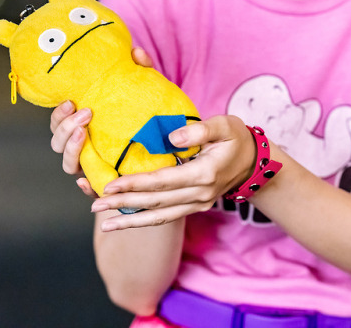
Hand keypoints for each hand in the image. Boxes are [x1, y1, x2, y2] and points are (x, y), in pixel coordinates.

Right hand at [49, 47, 153, 197]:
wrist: (168, 152)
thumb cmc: (148, 117)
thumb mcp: (144, 93)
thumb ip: (141, 72)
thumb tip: (136, 52)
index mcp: (84, 125)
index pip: (59, 122)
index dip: (59, 114)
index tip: (71, 101)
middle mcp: (83, 146)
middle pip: (57, 142)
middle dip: (65, 127)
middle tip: (85, 114)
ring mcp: (92, 165)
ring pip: (68, 164)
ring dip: (71, 149)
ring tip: (85, 134)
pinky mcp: (106, 182)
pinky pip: (90, 188)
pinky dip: (85, 187)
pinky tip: (85, 182)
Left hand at [91, 115, 256, 230]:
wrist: (254, 163)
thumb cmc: (237, 139)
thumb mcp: (225, 126)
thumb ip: (200, 130)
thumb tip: (173, 138)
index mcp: (204, 173)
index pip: (163, 181)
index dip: (135, 184)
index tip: (110, 185)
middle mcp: (200, 194)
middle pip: (156, 202)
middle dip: (124, 205)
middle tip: (95, 207)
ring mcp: (198, 204)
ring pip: (159, 216)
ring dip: (131, 221)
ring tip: (105, 224)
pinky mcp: (195, 207)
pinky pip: (167, 217)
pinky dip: (145, 221)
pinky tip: (127, 222)